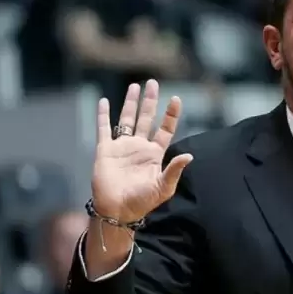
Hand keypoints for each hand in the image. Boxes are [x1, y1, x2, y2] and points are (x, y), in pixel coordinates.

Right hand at [91, 79, 192, 223]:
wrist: (117, 210)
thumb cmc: (142, 202)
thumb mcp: (163, 187)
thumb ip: (175, 170)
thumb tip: (190, 155)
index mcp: (155, 154)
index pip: (165, 129)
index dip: (170, 114)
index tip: (175, 99)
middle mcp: (139, 147)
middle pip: (146, 118)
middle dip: (150, 101)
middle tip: (153, 83)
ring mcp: (122, 147)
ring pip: (127, 119)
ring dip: (130, 103)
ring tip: (135, 86)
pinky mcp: (106, 150)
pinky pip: (104, 129)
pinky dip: (103, 115)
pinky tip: (104, 101)